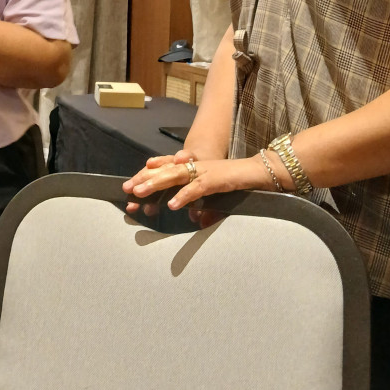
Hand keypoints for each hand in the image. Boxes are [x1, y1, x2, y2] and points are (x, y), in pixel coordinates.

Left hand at [123, 154, 270, 210]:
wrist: (262, 172)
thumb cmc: (239, 184)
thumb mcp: (218, 197)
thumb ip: (206, 208)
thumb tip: (196, 221)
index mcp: (193, 170)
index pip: (165, 172)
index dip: (147, 179)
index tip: (130, 190)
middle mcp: (196, 167)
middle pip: (164, 171)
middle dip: (144, 179)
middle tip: (126, 189)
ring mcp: (205, 171)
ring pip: (175, 175)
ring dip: (157, 183)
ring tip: (140, 193)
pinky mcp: (218, 179)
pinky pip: (197, 187)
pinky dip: (185, 195)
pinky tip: (173, 204)